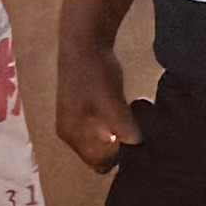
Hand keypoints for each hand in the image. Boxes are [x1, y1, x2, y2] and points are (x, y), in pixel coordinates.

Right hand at [52, 50, 141, 166]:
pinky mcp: (80, 110)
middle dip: (117, 147)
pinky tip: (123, 109)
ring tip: (130, 117)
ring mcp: (73, 121)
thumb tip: (136, 143)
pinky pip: (98, 129)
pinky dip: (112, 124)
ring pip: (99, 142)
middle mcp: (69, 133)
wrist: (83, 43)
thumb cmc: (95, 74)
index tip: (134, 139)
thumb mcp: (113, 104)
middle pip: (97, 155)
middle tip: (135, 129)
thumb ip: (124, 128)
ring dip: (116, 135)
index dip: (119, 155)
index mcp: (72, 135)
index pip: (98, 162)